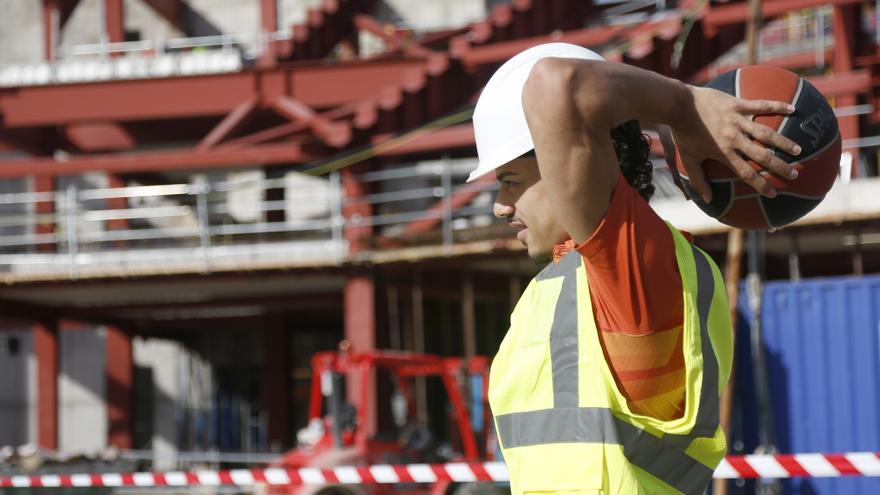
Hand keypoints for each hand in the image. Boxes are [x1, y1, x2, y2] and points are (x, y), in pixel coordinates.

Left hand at [671, 85, 801, 201]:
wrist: (679, 105)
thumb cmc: (683, 134)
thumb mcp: (689, 159)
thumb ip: (698, 180)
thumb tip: (708, 199)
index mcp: (724, 153)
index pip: (747, 174)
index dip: (761, 185)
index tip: (773, 194)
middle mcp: (735, 138)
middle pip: (762, 156)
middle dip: (780, 166)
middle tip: (794, 174)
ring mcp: (738, 121)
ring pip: (766, 133)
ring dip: (784, 142)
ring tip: (798, 150)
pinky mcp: (739, 105)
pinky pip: (762, 105)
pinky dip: (778, 106)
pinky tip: (792, 109)